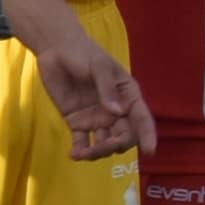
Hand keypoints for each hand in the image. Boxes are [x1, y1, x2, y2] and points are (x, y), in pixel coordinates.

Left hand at [33, 17, 156, 162]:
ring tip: (81, 154)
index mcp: (128, 96)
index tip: (149, 151)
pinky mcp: (77, 123)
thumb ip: (107, 88)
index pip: (142, 118)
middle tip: (99, 148)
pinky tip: (74, 154)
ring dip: (97, 153)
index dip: (148, 135)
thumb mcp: (99, 66)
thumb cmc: (83, 53)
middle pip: (124, 136)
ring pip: (104, 144)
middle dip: (115, 146)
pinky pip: (82, 142)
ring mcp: (97, 118)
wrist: (56, 50)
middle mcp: (116, 111)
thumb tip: (117, 112)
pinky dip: (80, 152)